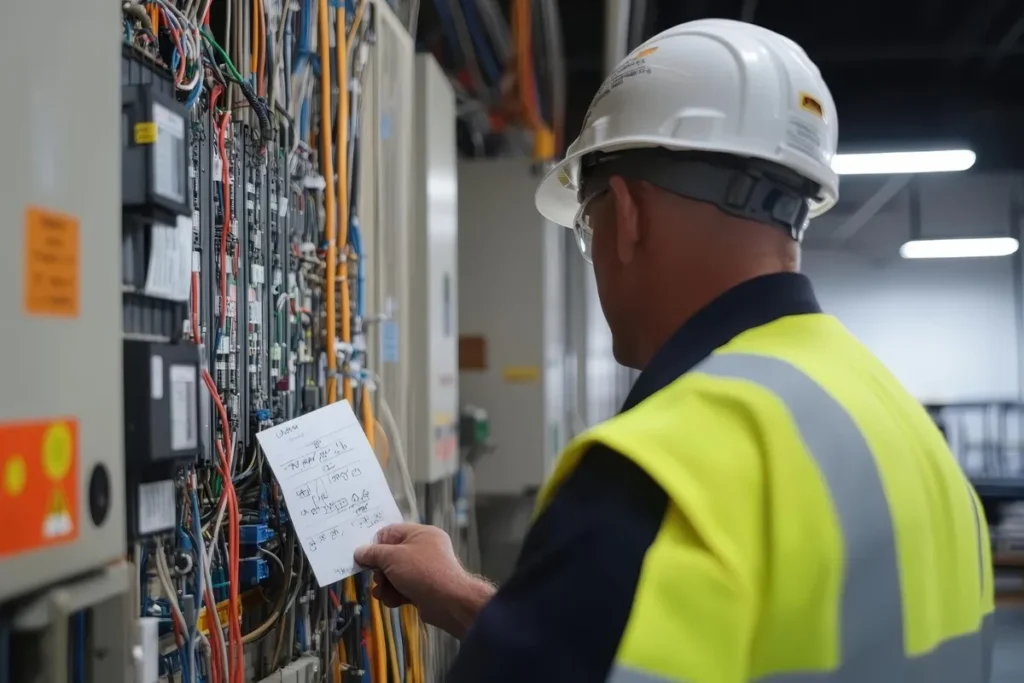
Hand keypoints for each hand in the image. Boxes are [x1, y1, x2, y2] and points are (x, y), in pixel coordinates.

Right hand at [354, 523, 494, 637]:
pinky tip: (393, 601)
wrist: (449, 602)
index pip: (390, 532)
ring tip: (383, 593)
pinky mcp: (424, 588)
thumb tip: (359, 552)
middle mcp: (424, 549)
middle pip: (391, 556)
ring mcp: (425, 569)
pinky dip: (396, 594)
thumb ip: (373, 553)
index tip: (364, 558)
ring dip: (386, 585)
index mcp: (420, 534)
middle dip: (380, 570)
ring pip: (395, 574)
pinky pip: (403, 587)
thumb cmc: (422, 572)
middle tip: (379, 579)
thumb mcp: (393, 557)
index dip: (375, 545)